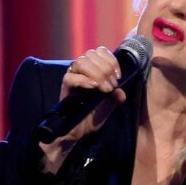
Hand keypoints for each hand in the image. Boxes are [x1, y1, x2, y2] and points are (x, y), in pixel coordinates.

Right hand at [39, 46, 126, 172]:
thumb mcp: (108, 106)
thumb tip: (121, 92)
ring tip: (104, 88)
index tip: (118, 75)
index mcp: (92, 69)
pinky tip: (94, 88)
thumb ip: (116, 97)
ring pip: (80, 62)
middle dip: (105, 68)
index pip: (100, 51)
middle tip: (112, 85)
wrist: (77, 132)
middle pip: (91, 54)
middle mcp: (80, 70)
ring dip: (97, 73)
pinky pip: (71, 77)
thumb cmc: (92, 117)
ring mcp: (71, 78)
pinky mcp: (64, 88)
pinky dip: (84, 81)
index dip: (111, 60)